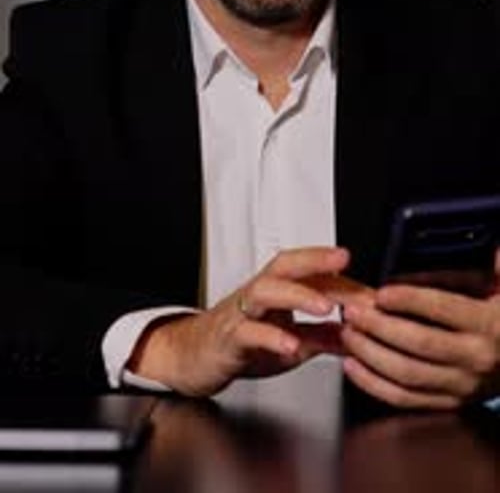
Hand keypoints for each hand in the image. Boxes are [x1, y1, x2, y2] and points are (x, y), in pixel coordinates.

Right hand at [128, 247, 370, 396]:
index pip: (310, 275)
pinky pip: (247, 333)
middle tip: (342, 262)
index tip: (371, 288)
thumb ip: (321, 337)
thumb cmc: (239, 343)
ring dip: (297, 295)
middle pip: (284, 267)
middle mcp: (258, 295)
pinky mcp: (227, 338)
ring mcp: (241, 314)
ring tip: (324, 306)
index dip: (341, 280)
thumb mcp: (289, 342)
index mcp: (275, 291)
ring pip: (265, 292)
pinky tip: (291, 345)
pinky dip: (270, 338)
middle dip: (314, 260)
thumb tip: (356, 335)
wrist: (191, 357)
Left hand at [341, 278, 499, 408]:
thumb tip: (444, 256)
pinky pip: (406, 399)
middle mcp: (475, 358)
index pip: (442, 309)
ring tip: (348, 333)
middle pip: (418, 344)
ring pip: (407, 374)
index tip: (381, 292)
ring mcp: (462, 384)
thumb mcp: (496, 286)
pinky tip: (354, 366)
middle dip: (378, 326)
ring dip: (370, 353)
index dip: (408, 299)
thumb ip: (473, 269)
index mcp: (488, 324)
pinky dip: (374, 384)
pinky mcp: (449, 403)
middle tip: (353, 310)